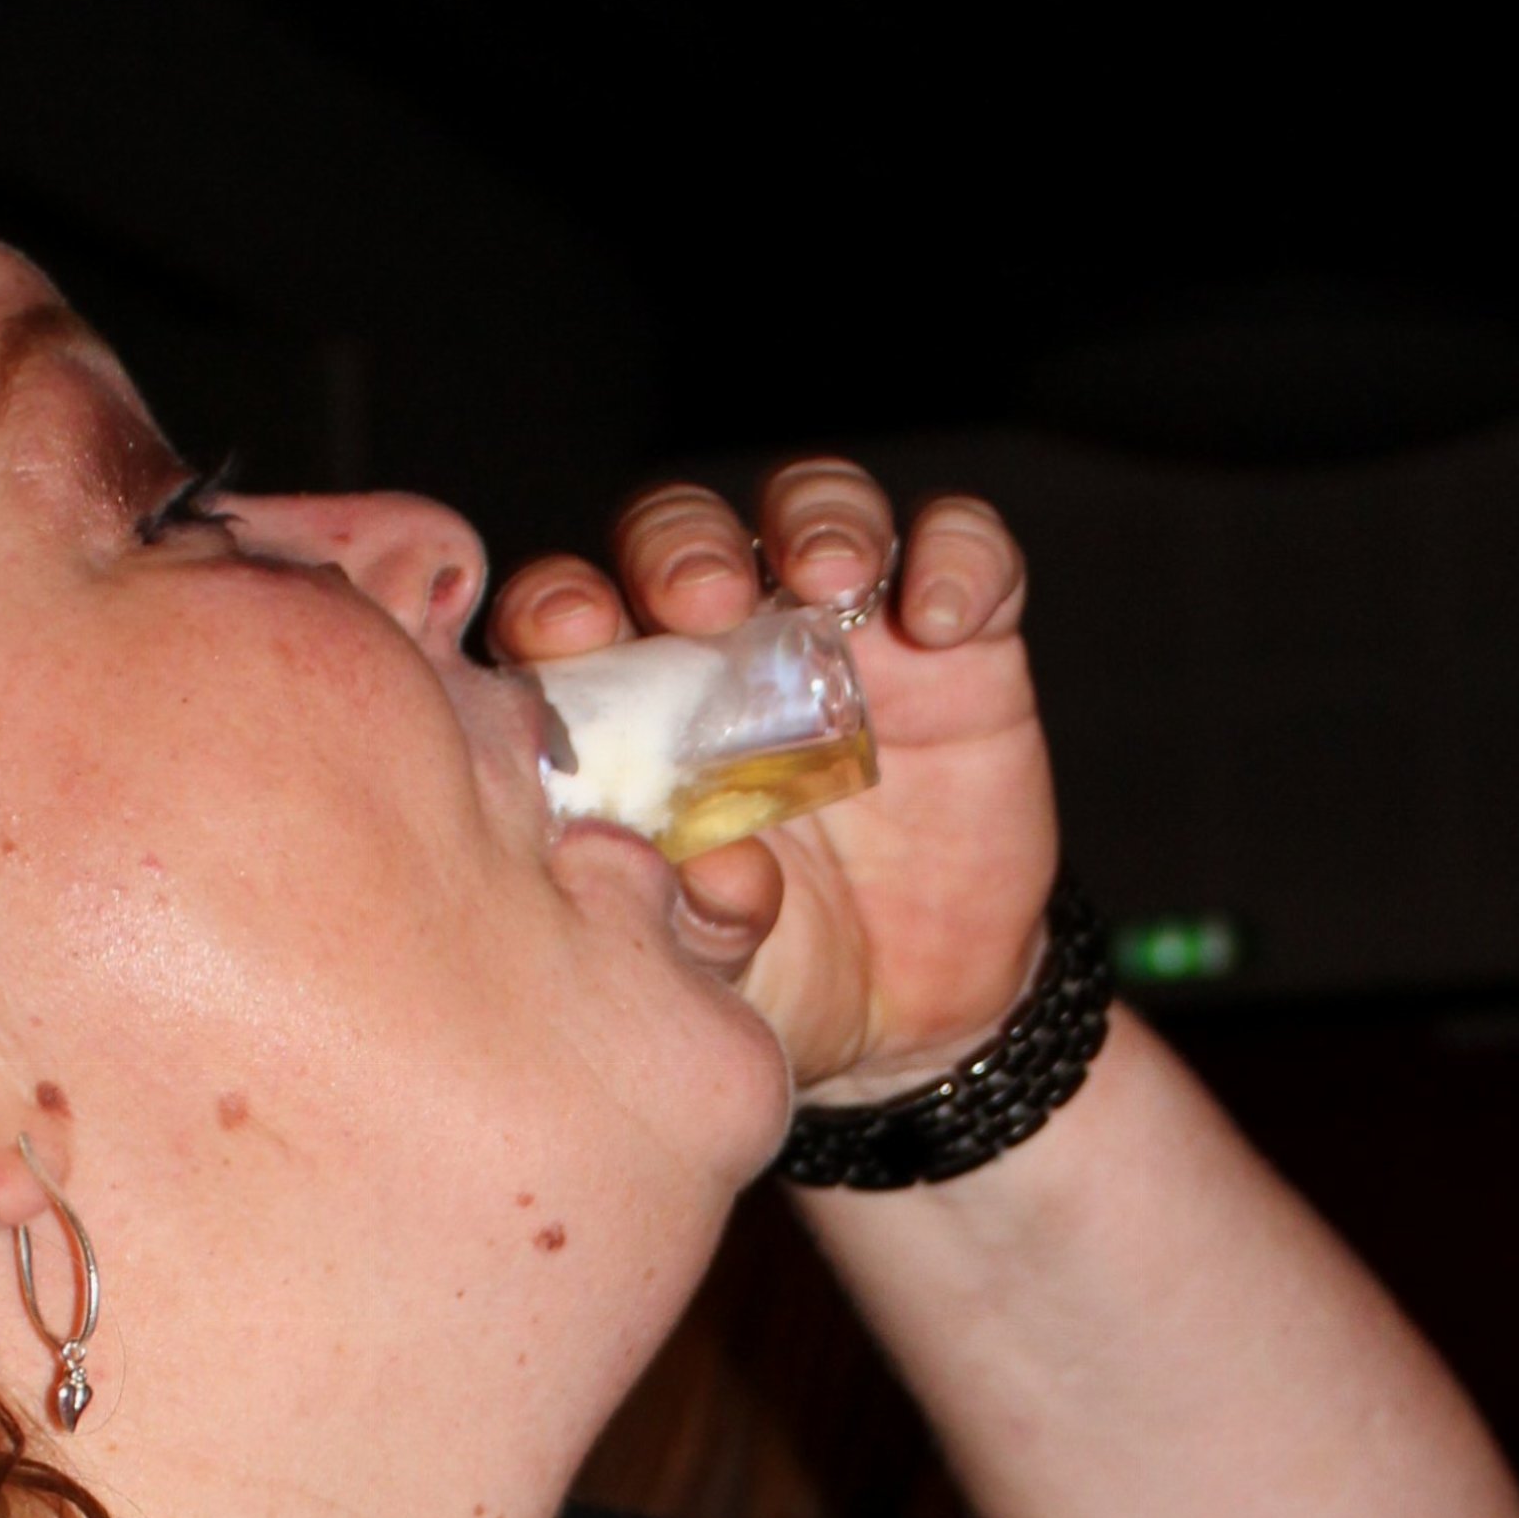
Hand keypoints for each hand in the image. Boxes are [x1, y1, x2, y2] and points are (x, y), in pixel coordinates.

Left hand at [485, 457, 1049, 1096]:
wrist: (911, 1009)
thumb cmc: (774, 966)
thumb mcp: (712, 967)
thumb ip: (694, 921)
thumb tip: (724, 869)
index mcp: (627, 706)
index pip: (567, 616)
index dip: (558, 605)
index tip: (567, 631)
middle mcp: (724, 640)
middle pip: (678, 534)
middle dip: (682, 548)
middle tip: (701, 600)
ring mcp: (841, 627)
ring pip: (813, 508)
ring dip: (816, 522)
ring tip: (829, 577)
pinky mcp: (959, 640)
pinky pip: (960, 551)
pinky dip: (956, 558)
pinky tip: (944, 617)